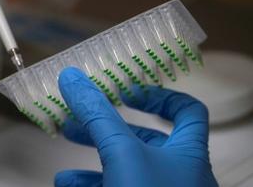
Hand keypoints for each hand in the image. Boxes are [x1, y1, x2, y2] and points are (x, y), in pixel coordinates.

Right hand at [55, 67, 217, 186]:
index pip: (187, 112)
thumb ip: (97, 114)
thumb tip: (73, 77)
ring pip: (122, 172)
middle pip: (141, 141)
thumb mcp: (122, 153)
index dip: (158, 96)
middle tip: (75, 117)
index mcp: (188, 155)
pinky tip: (65, 186)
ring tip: (63, 153)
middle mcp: (177, 177)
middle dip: (104, 127)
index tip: (124, 91)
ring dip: (89, 162)